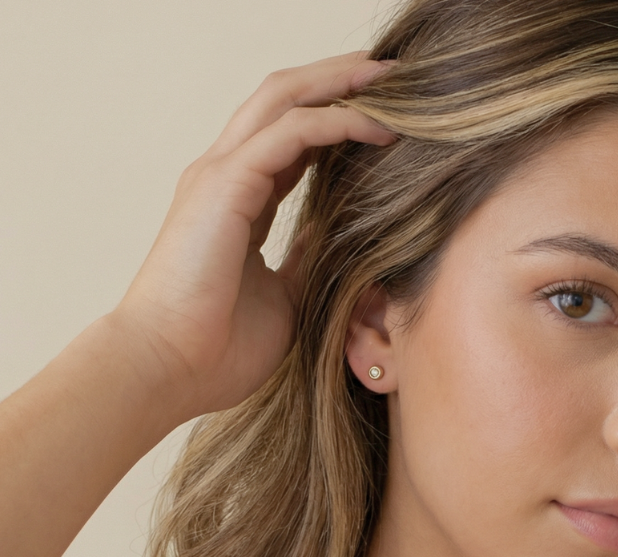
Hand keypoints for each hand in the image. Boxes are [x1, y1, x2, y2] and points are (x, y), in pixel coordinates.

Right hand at [111, 53, 394, 421]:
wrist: (171, 369)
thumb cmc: (221, 348)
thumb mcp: (287, 297)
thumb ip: (308, 259)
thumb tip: (342, 240)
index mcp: (238, 200)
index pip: (291, 140)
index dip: (337, 122)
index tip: (390, 121)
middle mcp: (226, 176)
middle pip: (286, 101)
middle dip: (340, 80)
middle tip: (397, 77)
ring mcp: (221, 174)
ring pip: (285, 100)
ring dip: (342, 84)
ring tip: (394, 81)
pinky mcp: (225, 184)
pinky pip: (291, 132)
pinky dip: (337, 122)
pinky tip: (378, 128)